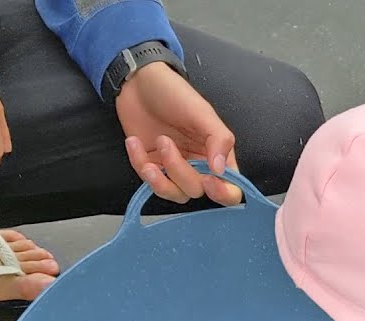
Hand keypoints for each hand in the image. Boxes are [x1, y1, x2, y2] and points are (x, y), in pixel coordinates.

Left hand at [116, 63, 242, 205]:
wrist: (137, 82)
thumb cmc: (174, 93)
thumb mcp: (202, 112)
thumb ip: (219, 140)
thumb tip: (221, 170)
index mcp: (217, 154)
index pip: (230, 188)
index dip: (223, 193)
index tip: (209, 179)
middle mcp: (198, 166)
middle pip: (196, 190)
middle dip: (180, 171)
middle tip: (166, 141)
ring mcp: (173, 168)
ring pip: (173, 193)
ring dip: (161, 176)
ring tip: (155, 142)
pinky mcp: (150, 166)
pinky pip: (147, 180)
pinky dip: (139, 163)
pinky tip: (134, 142)